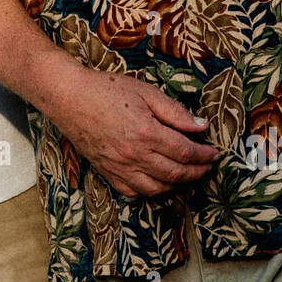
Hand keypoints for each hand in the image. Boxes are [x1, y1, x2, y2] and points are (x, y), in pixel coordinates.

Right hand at [49, 66, 217, 197]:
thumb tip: (201, 126)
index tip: (214, 153)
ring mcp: (119, 167)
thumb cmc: (105, 90)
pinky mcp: (107, 172)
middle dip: (197, 172)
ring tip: (188, 175)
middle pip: (175, 173)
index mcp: (146, 133)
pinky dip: (150, 191)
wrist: (68, 97)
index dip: (204, 155)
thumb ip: (175, 111)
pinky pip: (133, 192)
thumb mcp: (145, 92)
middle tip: (208, 166)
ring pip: (157, 188)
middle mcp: (134, 155)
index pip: (185, 152)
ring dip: (177, 185)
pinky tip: (159, 182)